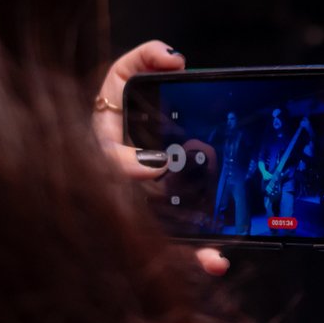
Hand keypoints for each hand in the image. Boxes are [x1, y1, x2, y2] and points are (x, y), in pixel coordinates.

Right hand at [94, 40, 228, 276]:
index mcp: (104, 150)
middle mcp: (119, 188)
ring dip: (186, 250)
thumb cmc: (122, 105)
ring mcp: (140, 209)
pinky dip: (197, 257)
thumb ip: (146, 58)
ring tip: (215, 259)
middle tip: (202, 214)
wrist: (125, 130)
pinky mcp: (161, 224)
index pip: (108, 162)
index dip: (127, 166)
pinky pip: (176, 246)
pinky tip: (219, 263)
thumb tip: (174, 60)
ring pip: (158, 237)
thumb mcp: (126, 74)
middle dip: (166, 213)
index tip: (157, 163)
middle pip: (138, 210)